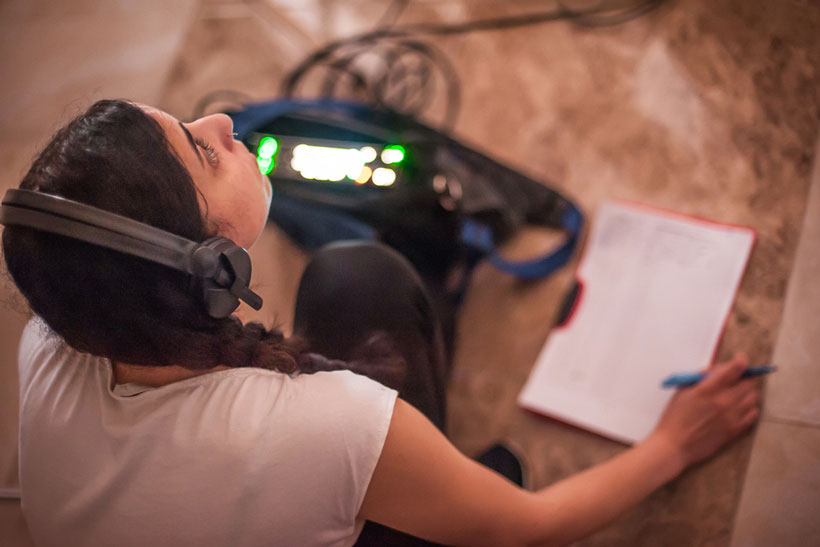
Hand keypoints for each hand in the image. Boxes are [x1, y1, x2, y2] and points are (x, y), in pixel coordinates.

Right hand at [649, 352, 760, 468]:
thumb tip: (716, 372)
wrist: (674, 445)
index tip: (741, 359)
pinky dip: (750, 408)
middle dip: (743, 377)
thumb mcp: (682, 391)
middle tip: (736, 378)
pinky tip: (740, 408)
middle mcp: (723, 401)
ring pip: (753, 397)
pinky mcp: (734, 430)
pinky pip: (753, 414)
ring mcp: (731, 417)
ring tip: (737, 393)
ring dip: (747, 392)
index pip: (734, 369)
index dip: (741, 361)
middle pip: (748, 382)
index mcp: (708, 389)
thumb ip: (701, 379)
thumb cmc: (674, 418)